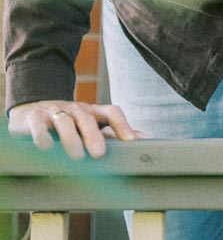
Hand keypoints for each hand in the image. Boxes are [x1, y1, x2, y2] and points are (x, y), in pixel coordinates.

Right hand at [7, 99, 144, 159]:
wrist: (33, 110)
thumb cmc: (70, 123)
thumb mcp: (92, 125)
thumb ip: (115, 132)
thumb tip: (146, 141)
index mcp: (93, 112)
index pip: (112, 112)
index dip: (122, 125)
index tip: (131, 142)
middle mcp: (76, 110)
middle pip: (87, 118)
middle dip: (94, 135)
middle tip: (99, 154)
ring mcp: (55, 112)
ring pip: (65, 122)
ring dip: (71, 138)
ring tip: (77, 157)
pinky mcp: (34, 118)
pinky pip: (38, 124)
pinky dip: (42, 135)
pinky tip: (45, 148)